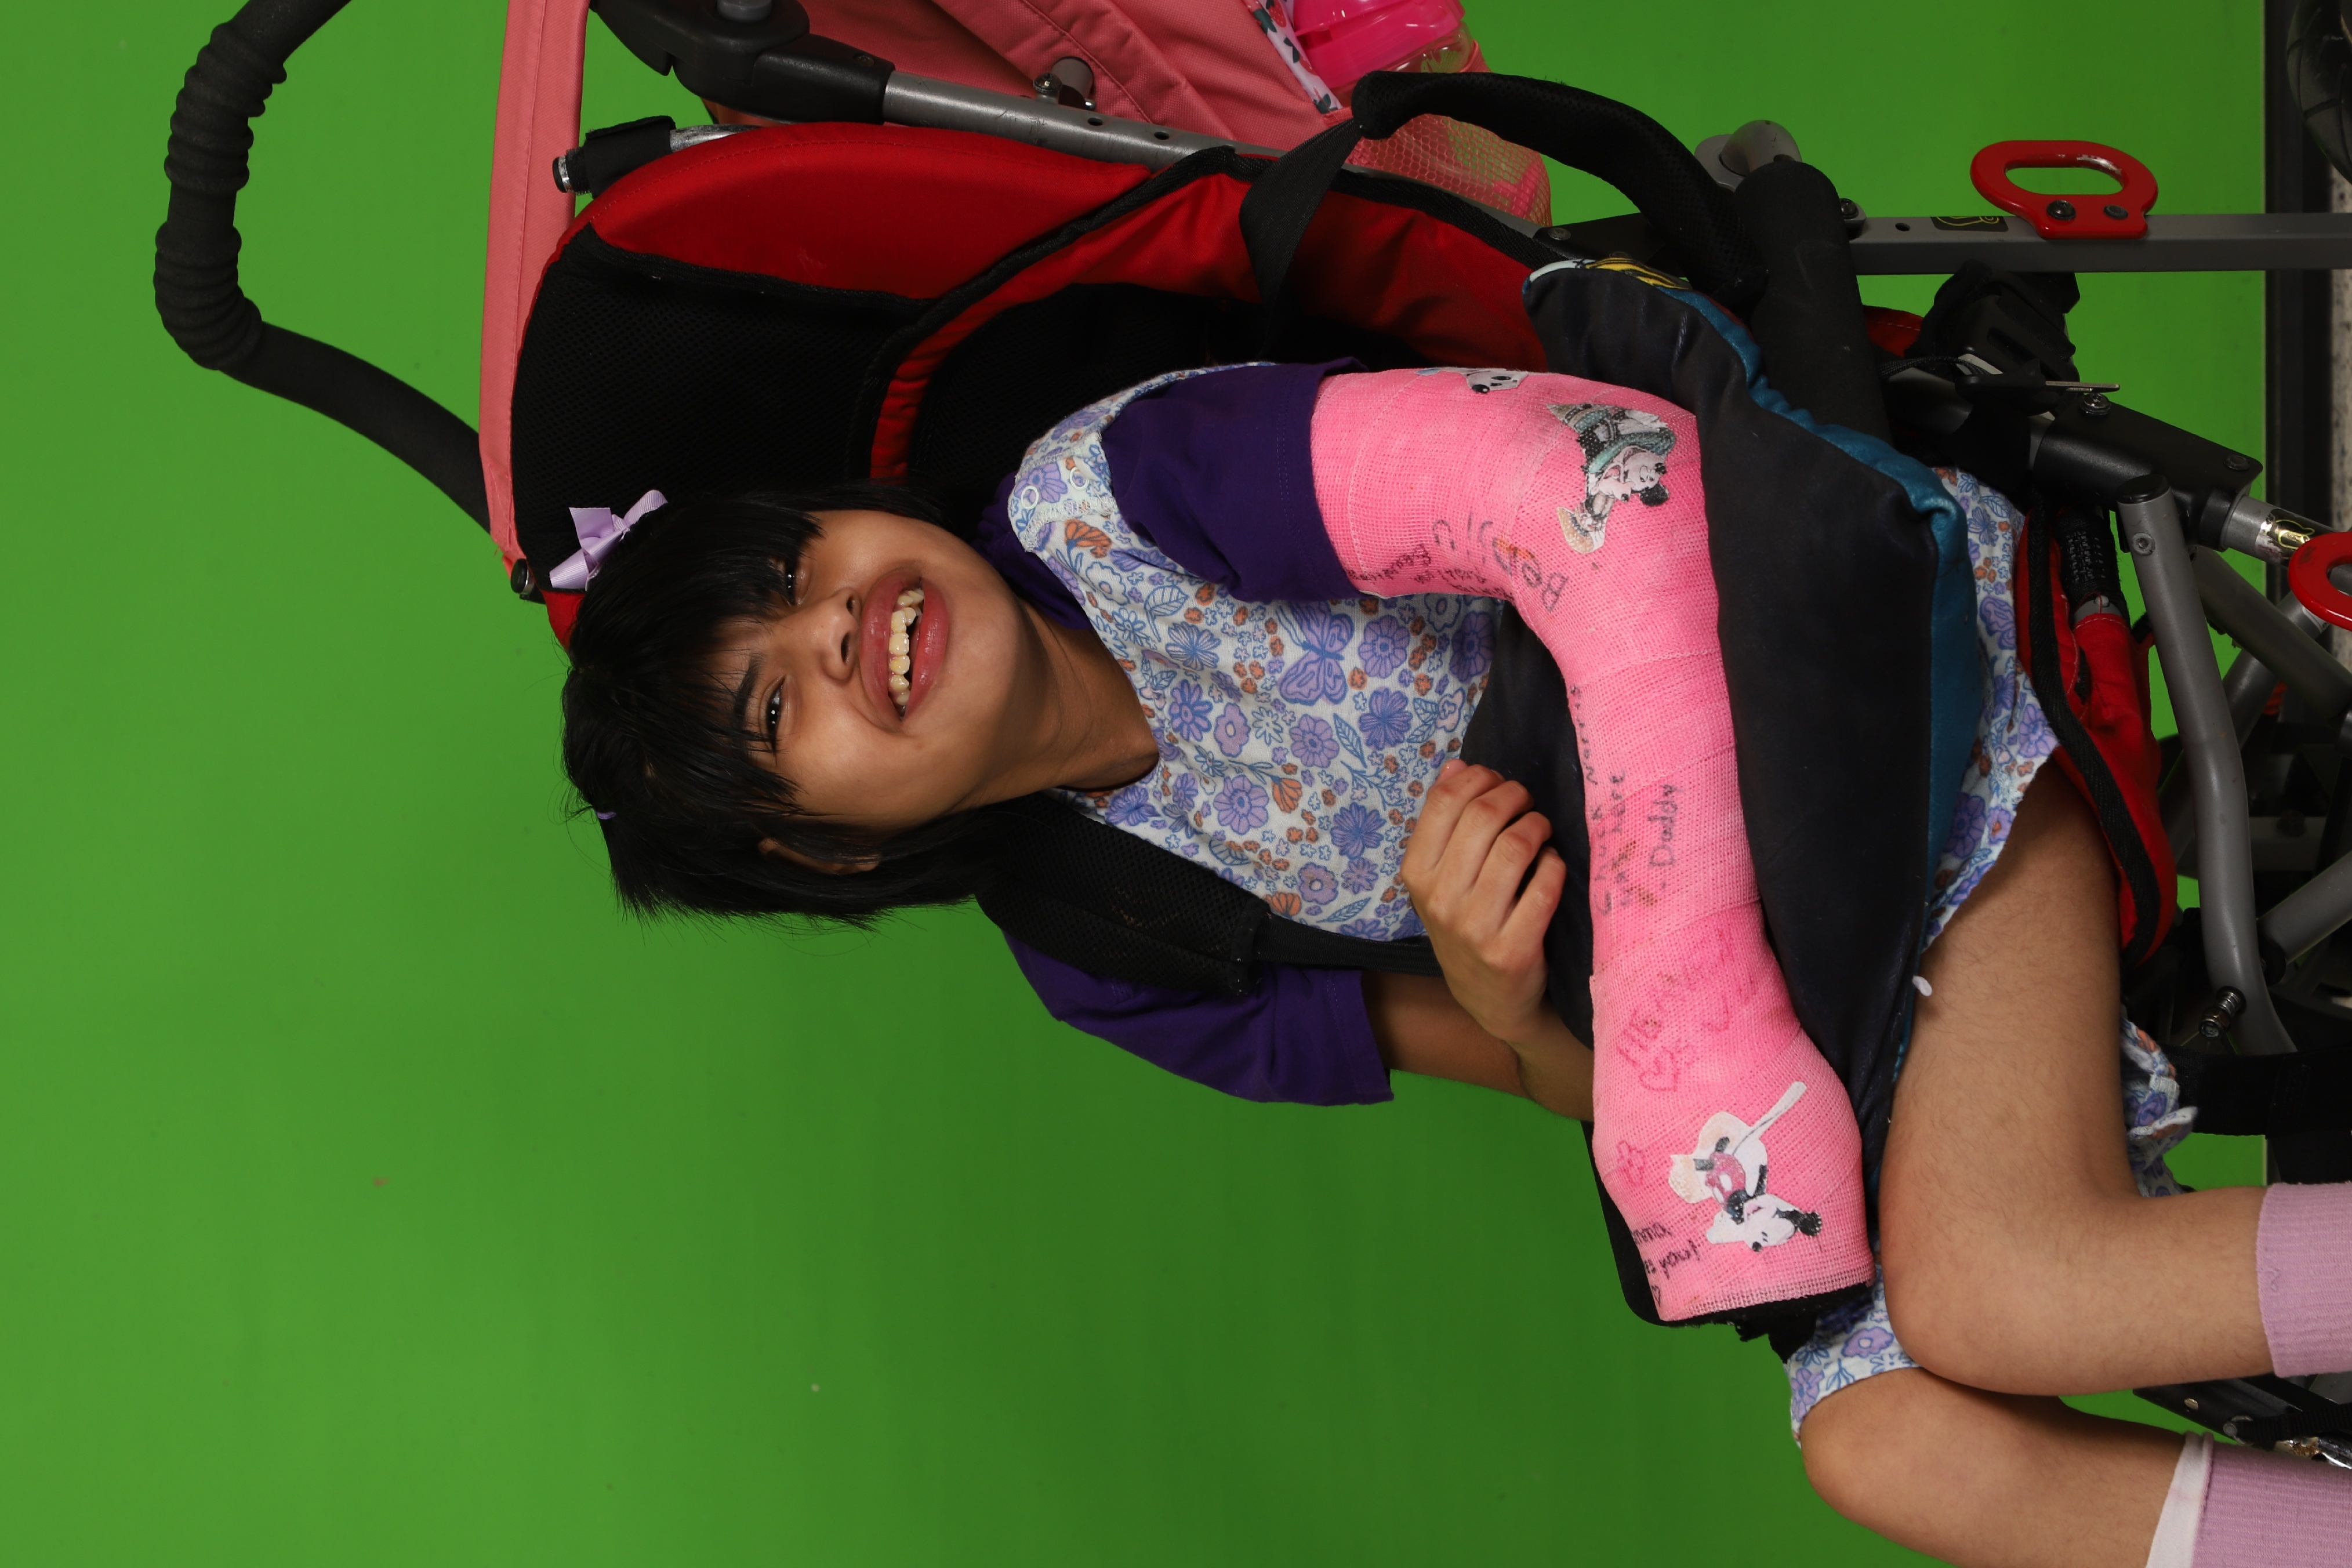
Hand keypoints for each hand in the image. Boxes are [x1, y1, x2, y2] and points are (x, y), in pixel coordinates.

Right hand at [1402, 760, 1568, 1046]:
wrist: (1490, 998)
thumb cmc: (1468, 923)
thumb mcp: (1441, 877)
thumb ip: (1446, 822)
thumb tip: (1458, 766)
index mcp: (1416, 874)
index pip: (1445, 800)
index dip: (1480, 777)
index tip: (1498, 783)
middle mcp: (1440, 899)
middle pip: (1484, 815)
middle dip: (1515, 796)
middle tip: (1527, 802)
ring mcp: (1475, 927)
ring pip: (1517, 845)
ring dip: (1538, 826)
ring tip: (1541, 830)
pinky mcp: (1513, 950)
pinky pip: (1545, 885)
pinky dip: (1555, 865)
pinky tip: (1551, 866)